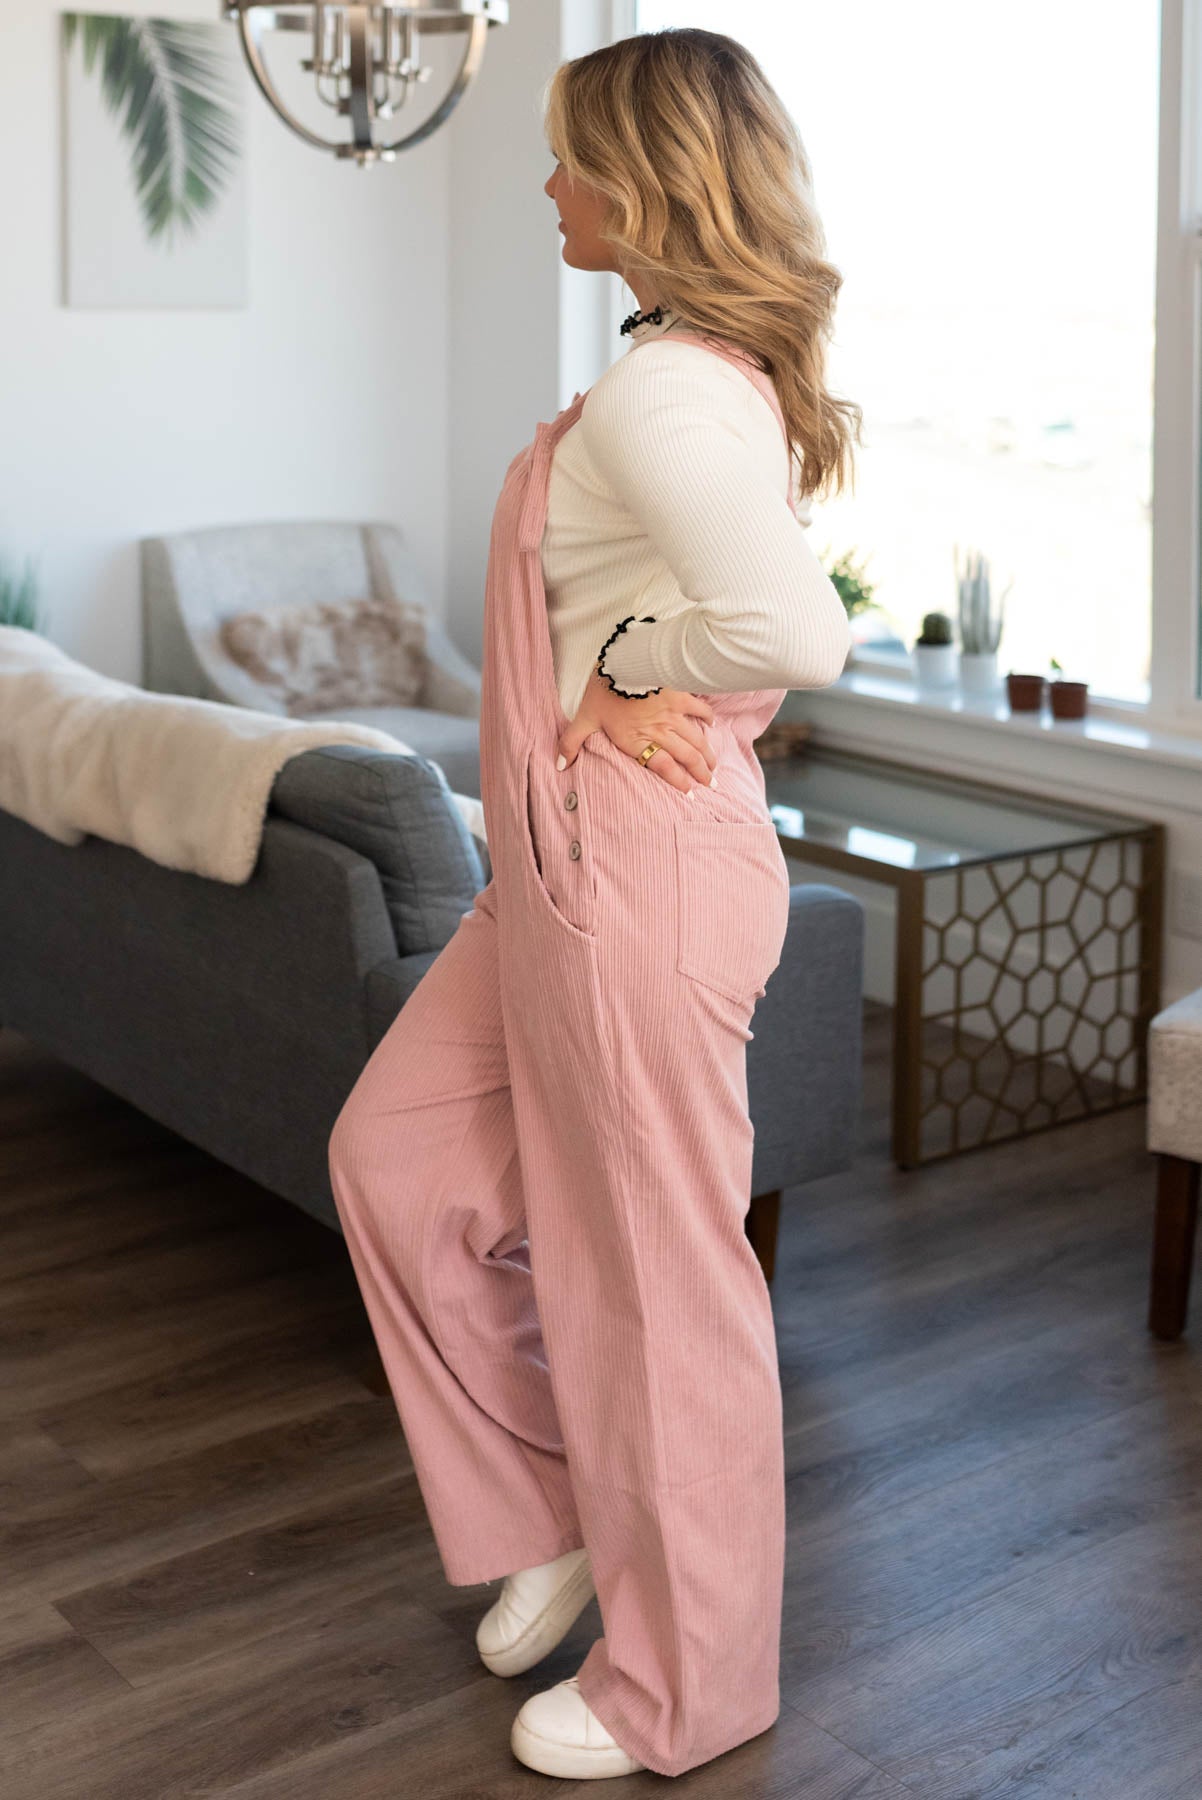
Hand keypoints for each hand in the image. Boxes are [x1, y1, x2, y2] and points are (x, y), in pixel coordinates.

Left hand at [556, 666, 718, 794]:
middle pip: (686, 757)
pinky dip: (706, 718)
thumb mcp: (583, 717)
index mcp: (636, 741)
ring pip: (695, 740)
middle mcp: (658, 732)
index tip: (690, 793)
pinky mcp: (680, 696)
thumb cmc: (602, 690)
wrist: (624, 660)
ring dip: (707, 754)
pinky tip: (712, 725)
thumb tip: (561, 766)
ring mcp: (671, 715)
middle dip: (700, 773)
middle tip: (711, 784)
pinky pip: (698, 710)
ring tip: (714, 766)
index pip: (663, 768)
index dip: (678, 782)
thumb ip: (572, 742)